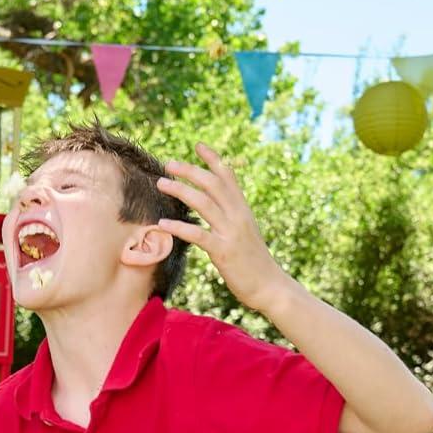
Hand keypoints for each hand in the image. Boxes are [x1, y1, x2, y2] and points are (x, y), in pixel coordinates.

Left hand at [155, 142, 290, 313]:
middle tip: (169, 164)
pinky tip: (163, 224)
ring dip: (181, 190)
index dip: (213, 159)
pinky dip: (179, 227)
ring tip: (162, 184)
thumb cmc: (255, 262)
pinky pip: (198, 235)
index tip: (198, 145)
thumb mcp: (246, 233)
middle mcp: (238, 216)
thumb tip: (216, 208)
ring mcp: (231, 233)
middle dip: (190, 171)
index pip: (228, 176)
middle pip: (212, 184)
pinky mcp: (223, 251)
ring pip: (203, 203)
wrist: (271, 287)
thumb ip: (232, 218)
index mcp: (243, 210)